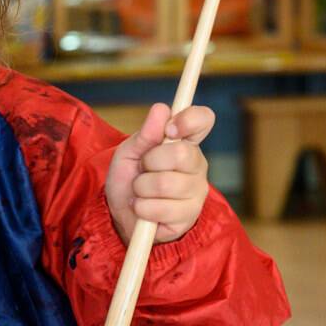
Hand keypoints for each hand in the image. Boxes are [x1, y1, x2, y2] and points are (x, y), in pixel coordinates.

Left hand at [105, 102, 213, 244]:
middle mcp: (197, 165)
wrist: (121, 215)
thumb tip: (161, 108)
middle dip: (150, 161)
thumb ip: (144, 134)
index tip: (169, 129)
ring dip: (141, 188)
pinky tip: (143, 208)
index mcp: (185, 143)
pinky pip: (160, 208)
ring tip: (140, 192)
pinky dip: (141, 208)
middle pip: (181, 154)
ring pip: (165, 183)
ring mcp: (196, 192)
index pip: (204, 120)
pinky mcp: (188, 217)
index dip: (189, 120)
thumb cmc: (129, 179)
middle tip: (143, 169)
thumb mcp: (129, 153)